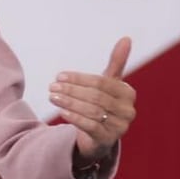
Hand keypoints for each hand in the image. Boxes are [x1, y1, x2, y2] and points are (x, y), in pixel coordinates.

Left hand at [49, 37, 135, 162]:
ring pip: (93, 111)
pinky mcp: (107, 140)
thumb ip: (117, 62)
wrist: (100, 135)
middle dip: (72, 90)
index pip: (102, 82)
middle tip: (52, 86)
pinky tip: (61, 112)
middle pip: (96, 97)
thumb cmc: (104, 103)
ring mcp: (120, 127)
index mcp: (128, 93)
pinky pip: (90, 127)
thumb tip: (126, 38)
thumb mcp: (109, 83)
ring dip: (70, 103)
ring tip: (52, 97)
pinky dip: (75, 118)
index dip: (79, 78)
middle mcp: (127, 111)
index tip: (59, 75)